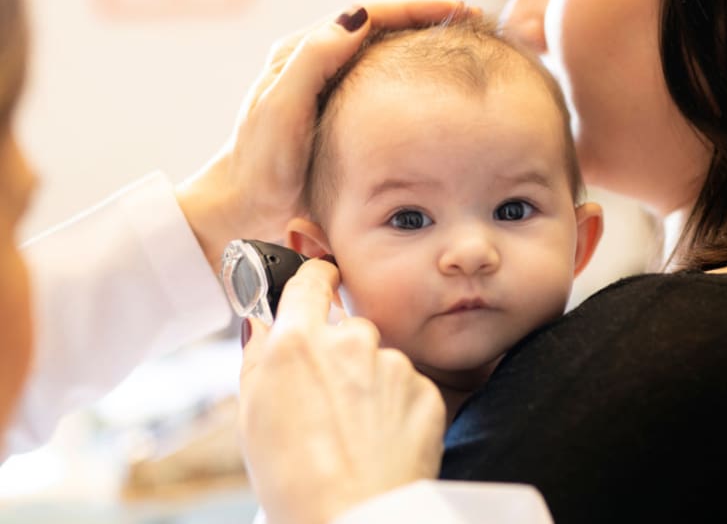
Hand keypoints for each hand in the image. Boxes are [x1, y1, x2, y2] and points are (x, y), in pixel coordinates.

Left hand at [177, 0, 477, 269]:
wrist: (246, 211)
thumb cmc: (260, 165)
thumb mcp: (282, 108)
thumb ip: (313, 60)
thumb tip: (358, 17)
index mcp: (304, 53)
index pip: (369, 15)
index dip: (416, 8)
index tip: (457, 10)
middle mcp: (320, 66)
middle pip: (383, 30)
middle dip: (428, 22)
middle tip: (472, 25)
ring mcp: (334, 93)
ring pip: (388, 58)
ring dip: (426, 50)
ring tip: (466, 51)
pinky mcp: (345, 121)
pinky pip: (389, 92)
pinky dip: (418, 86)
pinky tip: (442, 96)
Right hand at [238, 259, 445, 523]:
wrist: (351, 517)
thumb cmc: (292, 478)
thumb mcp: (251, 415)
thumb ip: (257, 357)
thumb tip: (261, 325)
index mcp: (300, 341)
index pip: (312, 281)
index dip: (316, 277)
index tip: (321, 278)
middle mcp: (351, 341)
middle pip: (348, 329)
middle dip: (340, 354)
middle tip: (328, 400)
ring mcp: (393, 365)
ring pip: (380, 360)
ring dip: (370, 383)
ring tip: (354, 432)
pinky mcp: (425, 390)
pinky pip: (408, 387)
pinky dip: (397, 407)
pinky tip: (381, 440)